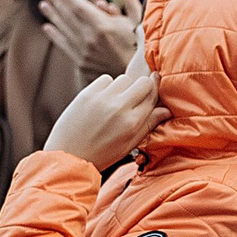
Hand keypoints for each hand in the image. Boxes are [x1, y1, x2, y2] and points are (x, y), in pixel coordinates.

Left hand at [39, 0, 142, 76]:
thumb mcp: (139, 20)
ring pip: (64, 29)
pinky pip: (64, 45)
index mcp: (103, 26)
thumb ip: (129, 0)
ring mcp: (84, 52)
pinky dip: (55, 35)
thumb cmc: (139, 47)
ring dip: (52, 16)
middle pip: (68, 16)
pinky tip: (48, 27)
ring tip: (44, 5)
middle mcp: (90, 38)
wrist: (136, 76)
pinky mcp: (81, 62)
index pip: (79, 6)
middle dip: (56, 2)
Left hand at [44, 43, 166, 168]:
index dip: (156, 89)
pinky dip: (107, 87)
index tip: (156, 84)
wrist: (69, 157)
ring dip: (124, 88)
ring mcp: (102, 99)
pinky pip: (106, 79)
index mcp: (132, 123)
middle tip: (135, 96)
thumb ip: (148, 125)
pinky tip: (102, 100)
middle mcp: (119, 108)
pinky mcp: (87, 94)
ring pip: (124, 79)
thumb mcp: (130, 144)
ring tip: (115, 102)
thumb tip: (167, 110)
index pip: (153, 95)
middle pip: (142, 82)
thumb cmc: (102, 154)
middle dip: (142, 87)